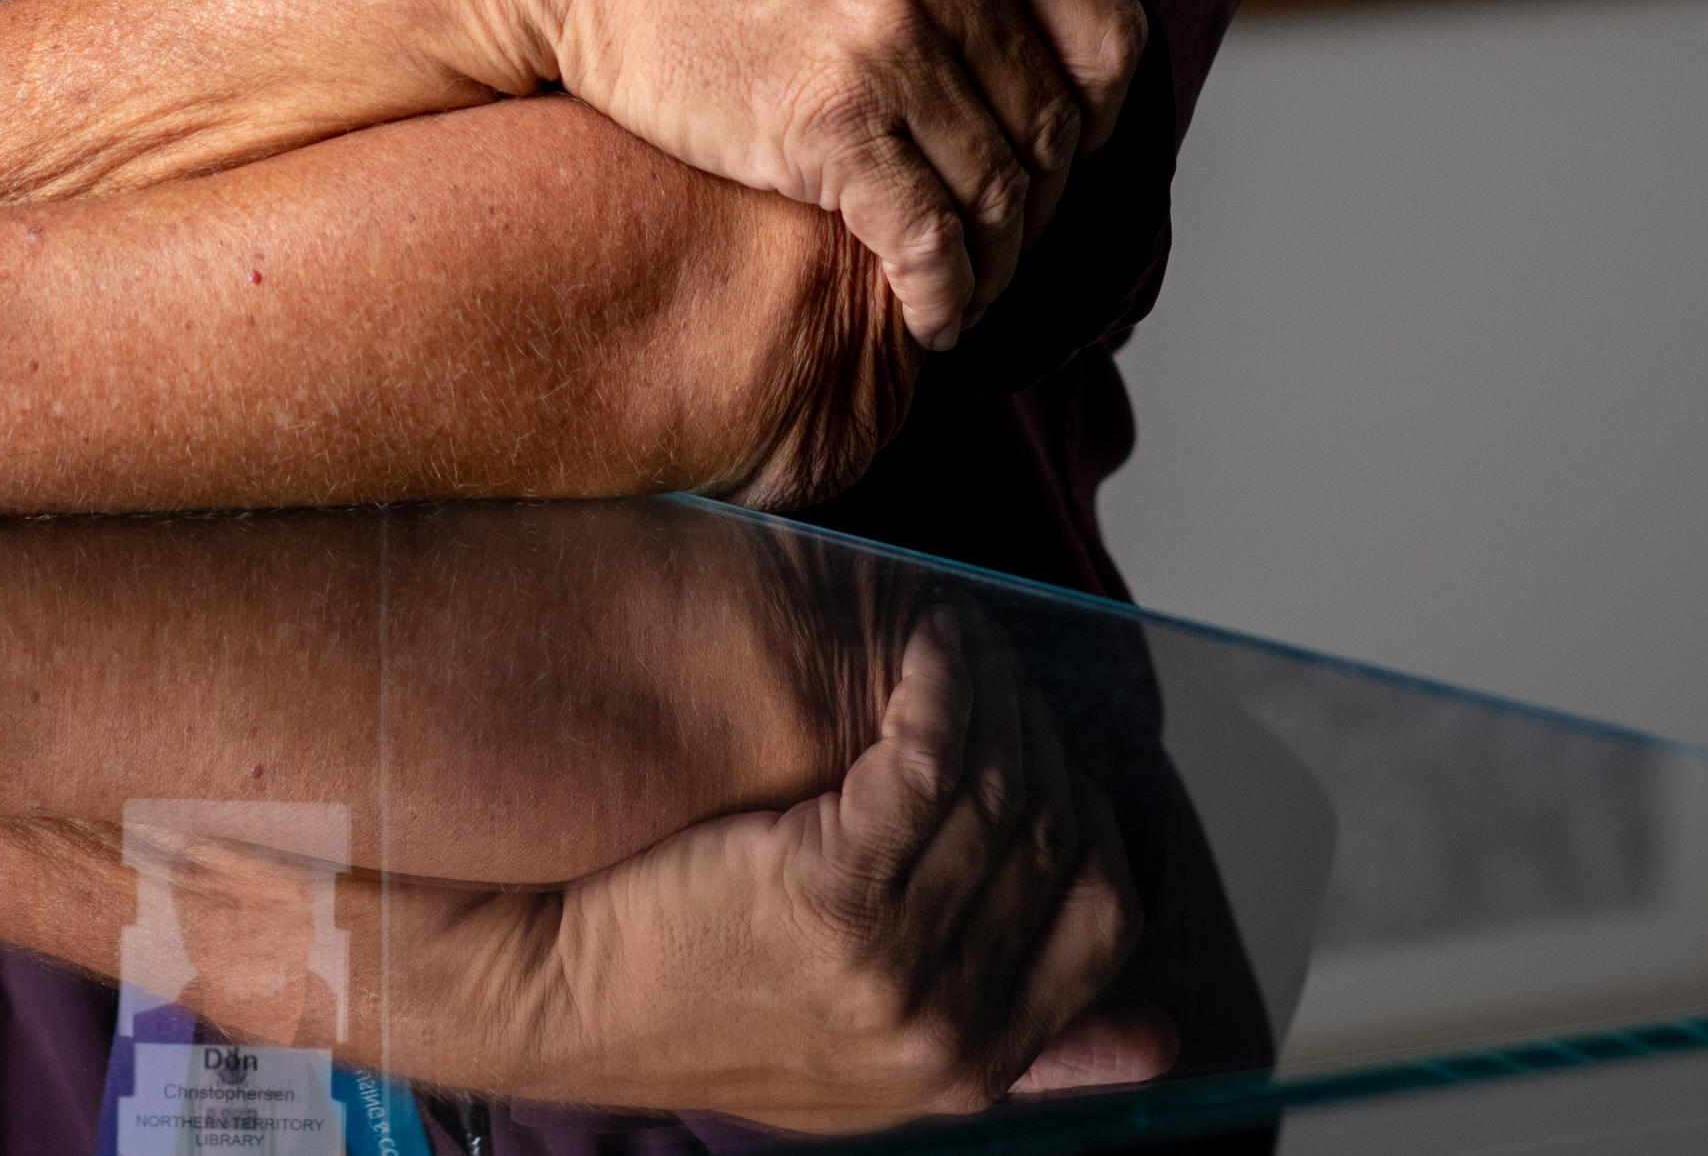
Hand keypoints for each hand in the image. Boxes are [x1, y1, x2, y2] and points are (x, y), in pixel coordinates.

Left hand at [492, 605, 1160, 1126]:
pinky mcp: (826, 900)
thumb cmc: (693, 999)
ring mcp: (890, 970)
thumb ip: (1019, 1051)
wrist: (551, 998)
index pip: (1108, 916)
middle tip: (998, 672)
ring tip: (958, 642)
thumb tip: (1157, 1046)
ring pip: (998, 789)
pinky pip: (930, 762)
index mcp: (971, 1065)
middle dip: (1035, 733)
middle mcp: (945, 1029)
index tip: (1043, 755)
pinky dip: (942, 689)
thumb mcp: (870, 1059)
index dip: (1088, 816)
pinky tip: (927, 650)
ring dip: (992, 695)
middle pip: (1054, 836)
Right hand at [499, 0, 1182, 348]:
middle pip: (1055, 127)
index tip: (1052, 146)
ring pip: (1001, 194)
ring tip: (968, 283)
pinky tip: (927, 315)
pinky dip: (942, 296)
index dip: (1095, 110)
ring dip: (996, 261)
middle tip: (1003, 235)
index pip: (1109, 34)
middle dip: (1039, 200)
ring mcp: (885, 36)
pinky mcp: (822, 120)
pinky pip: (930, 241)